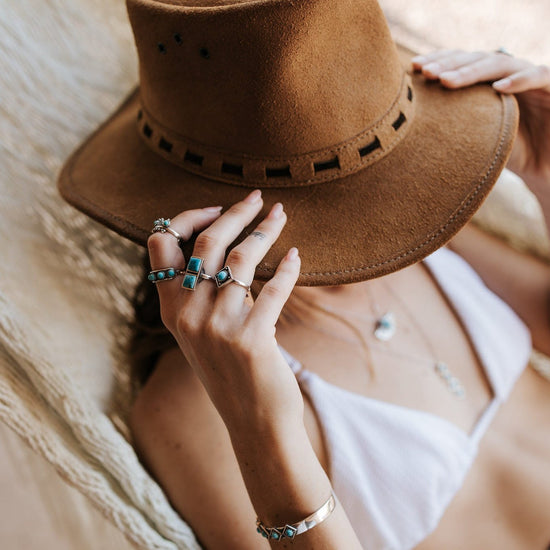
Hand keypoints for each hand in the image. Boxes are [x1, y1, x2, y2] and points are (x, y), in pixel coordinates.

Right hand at [147, 191, 303, 432]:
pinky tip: (295, 256)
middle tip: (259, 198)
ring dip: (265, 230)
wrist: (253, 421)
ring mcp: (218, 327)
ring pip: (241, 258)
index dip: (187, 217)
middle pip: (207, 241)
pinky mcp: (252, 339)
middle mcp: (187, 314)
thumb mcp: (198, 333)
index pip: (161, 243)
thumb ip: (196, 295)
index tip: (217, 209)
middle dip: (235, 212)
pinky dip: (287, 267)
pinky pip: (273, 288)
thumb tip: (219, 247)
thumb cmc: (230, 372)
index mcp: (170, 308)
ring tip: (281, 216)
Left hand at [412, 50, 549, 196]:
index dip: (439, 62)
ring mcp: (530, 78)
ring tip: (447, 82)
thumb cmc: (511, 154)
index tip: (414, 69)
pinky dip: (519, 80)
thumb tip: (414, 135)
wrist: (546, 167)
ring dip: (472, 71)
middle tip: (426, 72)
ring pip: (500, 64)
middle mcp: (507, 75)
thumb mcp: (478, 141)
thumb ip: (456, 130)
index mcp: (487, 83)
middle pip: (475, 59)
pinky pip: (537, 76)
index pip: (461, 63)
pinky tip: (499, 88)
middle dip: (449, 64)